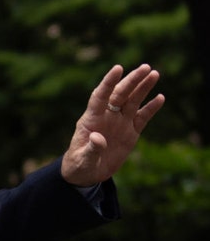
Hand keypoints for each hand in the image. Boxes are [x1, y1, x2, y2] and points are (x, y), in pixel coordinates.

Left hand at [61, 64, 164, 186]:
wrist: (87, 173)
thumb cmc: (80, 164)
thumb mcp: (83, 159)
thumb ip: (91, 149)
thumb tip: (98, 138)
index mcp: (91, 119)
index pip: (100, 95)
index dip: (108, 81)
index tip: (118, 68)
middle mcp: (107, 116)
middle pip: (120, 94)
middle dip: (132, 81)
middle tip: (146, 67)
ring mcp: (119, 123)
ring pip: (132, 101)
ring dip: (142, 88)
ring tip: (154, 73)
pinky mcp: (130, 133)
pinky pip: (142, 117)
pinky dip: (151, 108)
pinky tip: (160, 97)